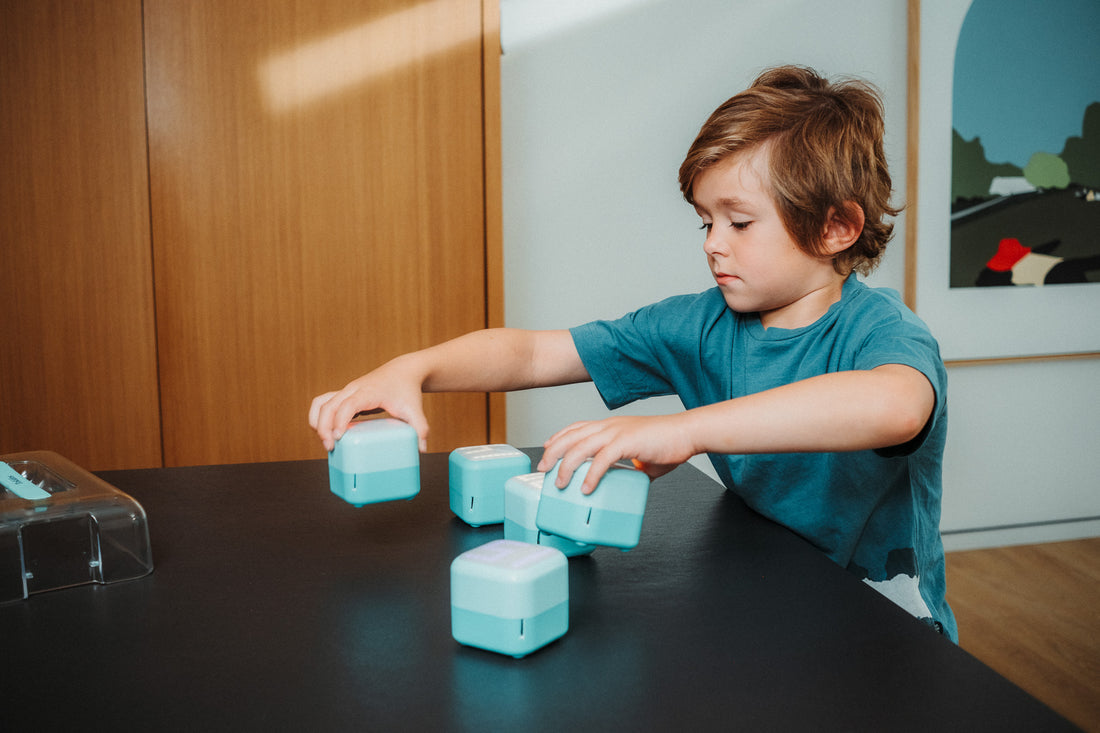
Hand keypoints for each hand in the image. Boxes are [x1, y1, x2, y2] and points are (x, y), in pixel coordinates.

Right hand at [308, 357, 428, 452]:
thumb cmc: (406, 390)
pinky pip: (323, 403)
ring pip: (321, 402)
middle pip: (329, 405)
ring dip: (317, 421)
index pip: (348, 405)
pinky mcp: (345, 395)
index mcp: (368, 392)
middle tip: (330, 447)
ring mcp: (347, 391)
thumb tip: (421, 449)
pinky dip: (318, 416)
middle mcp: (353, 389)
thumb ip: (420, 428)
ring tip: (325, 441)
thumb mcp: (415, 409)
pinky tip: (324, 432)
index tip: (338, 437)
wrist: (403, 372)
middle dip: (324, 427)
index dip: (340, 420)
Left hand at [536, 414, 696, 493]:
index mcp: (610, 426)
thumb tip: (627, 482)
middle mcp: (609, 426)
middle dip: (553, 452)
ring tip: (560, 483)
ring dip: (566, 466)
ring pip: (581, 447)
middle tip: (543, 469)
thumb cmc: (668, 443)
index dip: (559, 437)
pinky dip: (591, 475)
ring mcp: (617, 433)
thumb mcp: (640, 455)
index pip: (576, 427)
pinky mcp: (627, 443)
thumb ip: (629, 465)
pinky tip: (586, 488)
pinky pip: (602, 459)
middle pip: (571, 436)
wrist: (687, 434)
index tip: (547, 447)